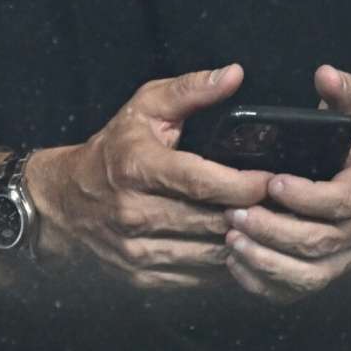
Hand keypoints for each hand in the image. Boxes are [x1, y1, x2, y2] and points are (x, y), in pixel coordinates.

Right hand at [29, 65, 273, 289]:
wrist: (64, 201)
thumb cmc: (114, 148)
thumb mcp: (146, 107)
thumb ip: (191, 90)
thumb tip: (235, 74)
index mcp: (137, 167)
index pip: (200, 181)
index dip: (243, 184)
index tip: (273, 179)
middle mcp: (134, 213)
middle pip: (208, 220)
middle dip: (252, 213)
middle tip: (285, 205)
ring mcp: (136, 249)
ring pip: (207, 252)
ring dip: (243, 241)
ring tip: (271, 225)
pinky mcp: (141, 275)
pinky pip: (196, 275)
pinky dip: (223, 263)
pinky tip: (243, 245)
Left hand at [220, 66, 350, 303]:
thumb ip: (346, 93)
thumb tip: (325, 72)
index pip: (340, 201)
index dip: (307, 197)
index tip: (272, 182)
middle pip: (317, 242)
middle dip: (274, 230)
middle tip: (234, 213)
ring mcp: (341, 259)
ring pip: (306, 273)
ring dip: (265, 259)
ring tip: (231, 237)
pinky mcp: (322, 276)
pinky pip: (294, 290)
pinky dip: (263, 282)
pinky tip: (236, 261)